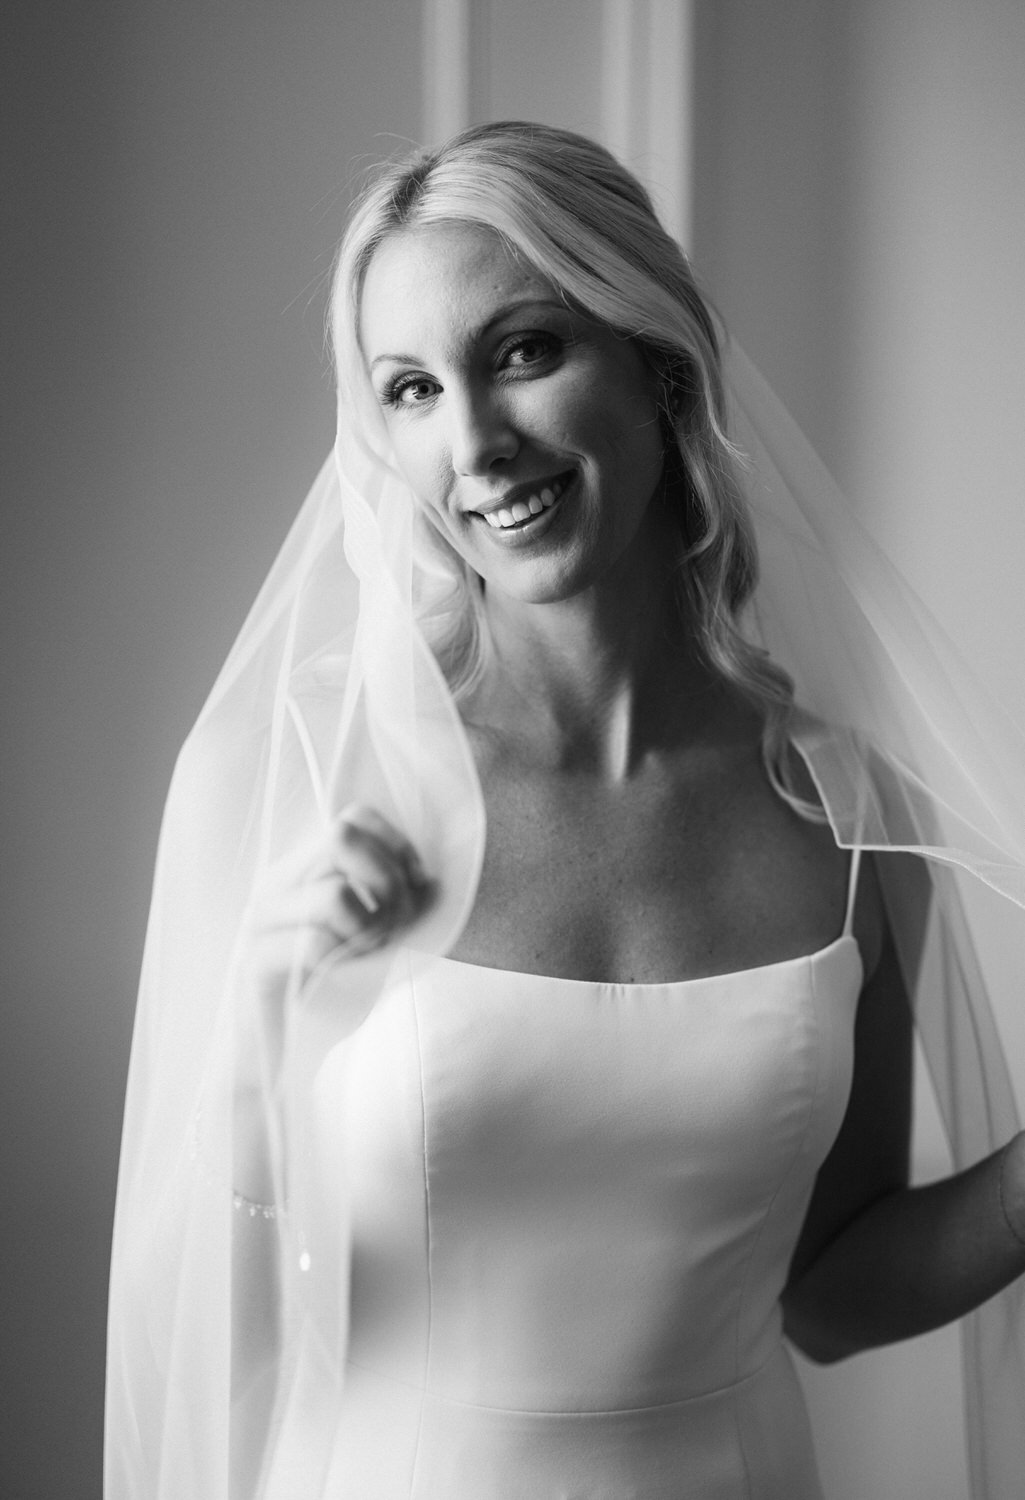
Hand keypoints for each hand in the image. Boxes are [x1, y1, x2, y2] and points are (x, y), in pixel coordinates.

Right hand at [244, 805, 430, 1000]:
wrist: (271, 1060)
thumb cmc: (325, 998)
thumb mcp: (368, 940)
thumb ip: (392, 906)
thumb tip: (433, 884)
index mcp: (303, 871)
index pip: (354, 817)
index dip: (397, 845)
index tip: (416, 888)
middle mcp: (277, 885)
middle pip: (341, 838)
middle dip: (387, 882)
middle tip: (393, 927)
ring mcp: (262, 922)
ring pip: (335, 893)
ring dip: (369, 929)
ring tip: (369, 955)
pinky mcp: (256, 963)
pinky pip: (315, 943)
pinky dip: (345, 960)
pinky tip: (345, 976)